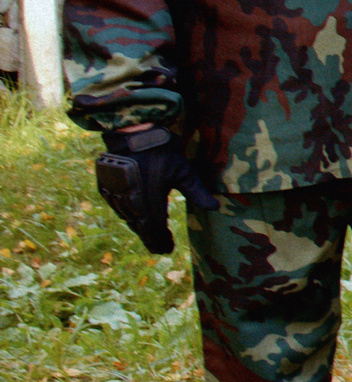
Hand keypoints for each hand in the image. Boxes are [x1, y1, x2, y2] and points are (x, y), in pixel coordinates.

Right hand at [93, 127, 217, 254]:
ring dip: (140, 227)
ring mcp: (114, 195)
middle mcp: (130, 201)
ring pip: (128, 218)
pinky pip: (117, 207)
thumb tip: (216, 208)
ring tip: (151, 234)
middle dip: (151, 237)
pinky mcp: (105, 187)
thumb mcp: (184, 171)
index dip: (161, 241)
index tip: (167, 249)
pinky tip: (137, 217)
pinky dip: (128, 214)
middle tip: (160, 246)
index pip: (155, 229)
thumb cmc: (163, 151)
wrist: (132, 132)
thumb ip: (197, 192)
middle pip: (141, 227)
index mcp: (149, 200)